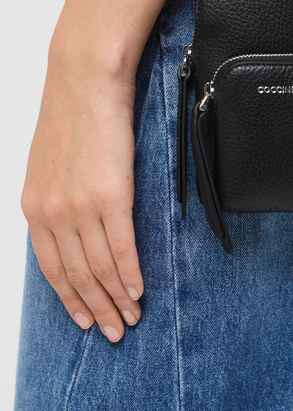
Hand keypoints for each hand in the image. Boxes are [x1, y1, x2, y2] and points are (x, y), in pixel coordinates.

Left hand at [20, 48, 143, 342]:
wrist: (84, 79)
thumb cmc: (72, 114)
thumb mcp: (50, 162)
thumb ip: (56, 197)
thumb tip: (73, 224)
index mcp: (35, 207)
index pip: (51, 268)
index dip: (69, 299)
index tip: (84, 318)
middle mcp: (52, 213)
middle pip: (75, 276)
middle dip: (94, 309)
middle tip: (112, 331)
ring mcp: (79, 206)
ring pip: (97, 269)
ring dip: (115, 300)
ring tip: (130, 318)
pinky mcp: (110, 195)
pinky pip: (121, 248)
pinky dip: (130, 274)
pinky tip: (138, 290)